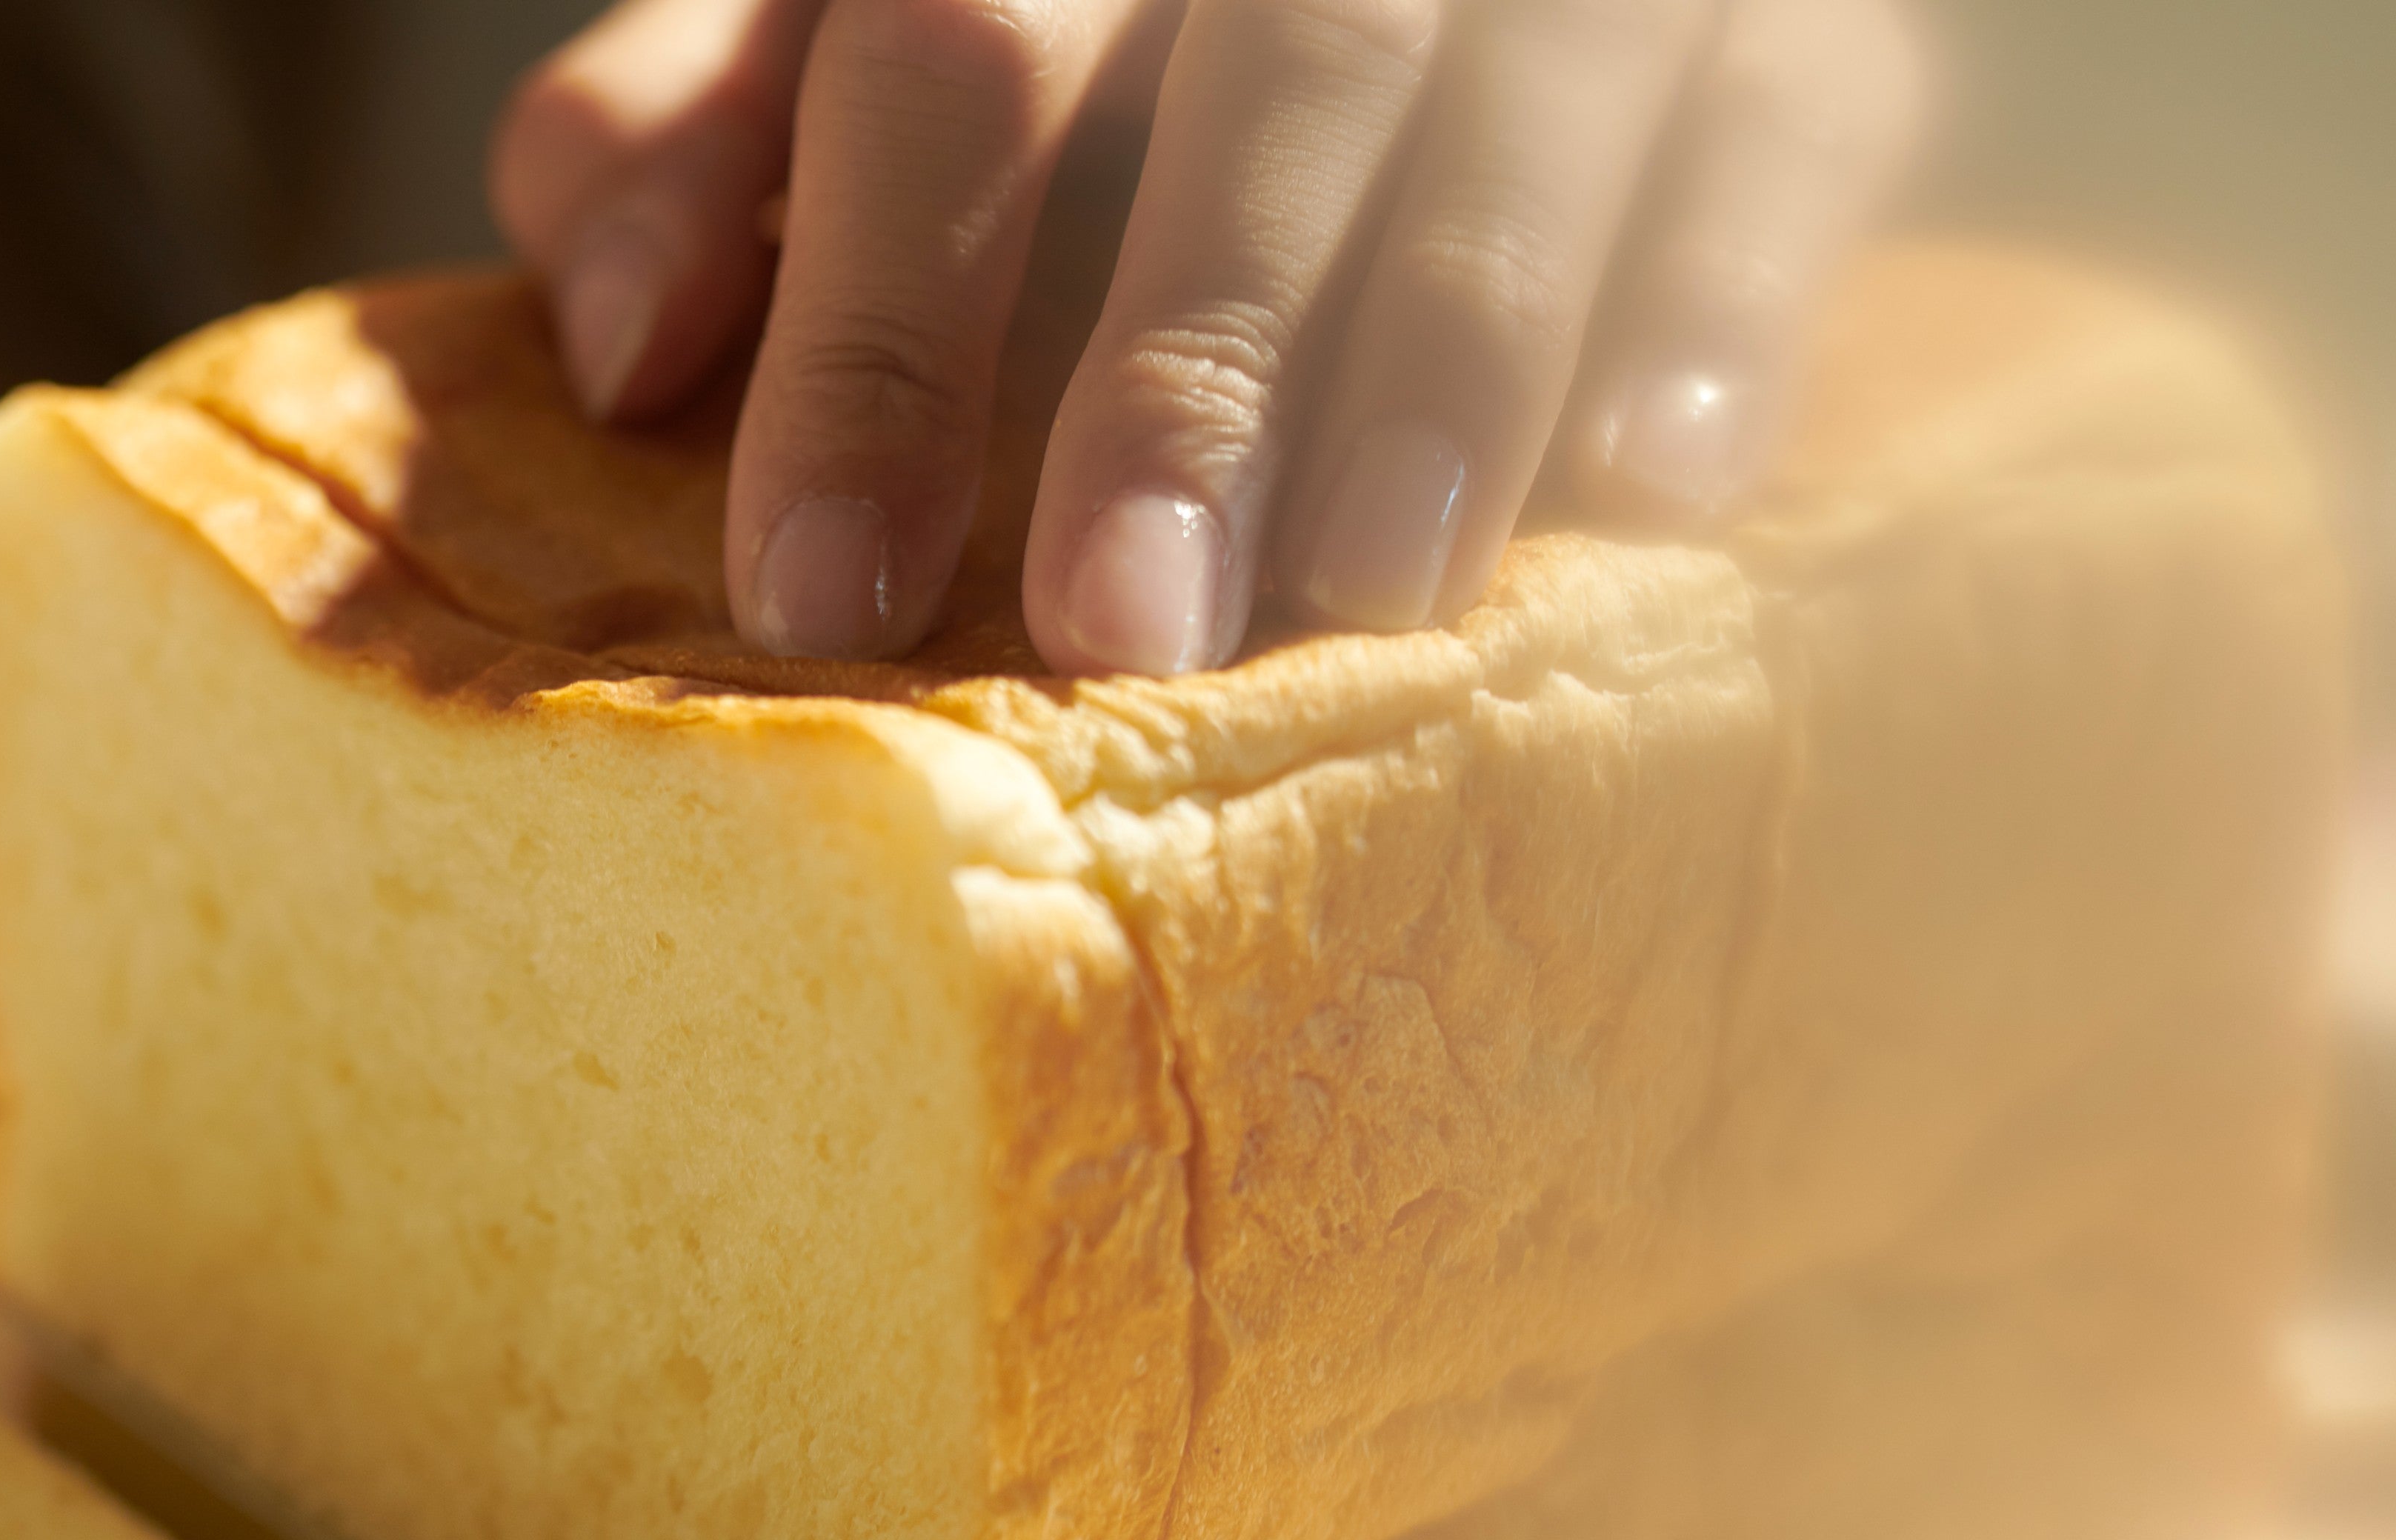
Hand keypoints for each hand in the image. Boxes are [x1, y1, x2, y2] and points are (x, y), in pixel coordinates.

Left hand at [492, 0, 1929, 675]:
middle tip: (1118, 624)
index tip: (814, 587)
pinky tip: (1660, 490)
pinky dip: (1723, 299)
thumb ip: (701, 137)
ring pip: (1534, 99)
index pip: (940, 58)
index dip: (875, 322)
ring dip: (1453, 348)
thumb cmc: (1064, 22)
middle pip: (1265, 80)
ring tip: (1368, 586)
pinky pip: (1794, 124)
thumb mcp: (845, 19)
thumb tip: (601, 338)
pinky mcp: (1793, 19)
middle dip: (1187, 356)